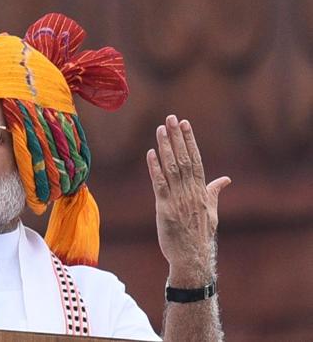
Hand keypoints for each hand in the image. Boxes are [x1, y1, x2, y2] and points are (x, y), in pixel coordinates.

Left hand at [146, 115, 230, 286]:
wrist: (193, 257)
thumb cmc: (200, 235)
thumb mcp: (212, 212)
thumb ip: (214, 192)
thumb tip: (225, 179)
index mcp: (201, 191)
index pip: (195, 159)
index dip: (189, 140)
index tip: (185, 124)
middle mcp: (191, 192)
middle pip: (183, 159)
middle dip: (177, 137)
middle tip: (171, 118)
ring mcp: (178, 200)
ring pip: (171, 168)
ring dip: (165, 147)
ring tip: (160, 129)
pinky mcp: (165, 209)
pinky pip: (159, 185)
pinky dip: (155, 168)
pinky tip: (151, 153)